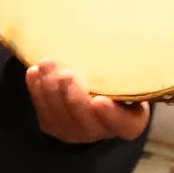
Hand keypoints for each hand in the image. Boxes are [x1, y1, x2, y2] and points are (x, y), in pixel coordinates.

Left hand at [25, 61, 148, 143]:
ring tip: (48, 63)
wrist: (94, 89)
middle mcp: (102, 131)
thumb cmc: (119, 79)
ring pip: (60, 115)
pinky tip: (34, 72)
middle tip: (68, 75)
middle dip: (74, 97)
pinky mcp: (54, 126)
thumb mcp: (131, 77)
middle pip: (85, 120)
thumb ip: (131, 70)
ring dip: (51, 89)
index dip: (110, 114)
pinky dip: (37, 91)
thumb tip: (138, 40)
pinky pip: (43, 111)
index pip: (123, 124)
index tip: (100, 100)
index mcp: (129, 122)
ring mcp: (75, 132)